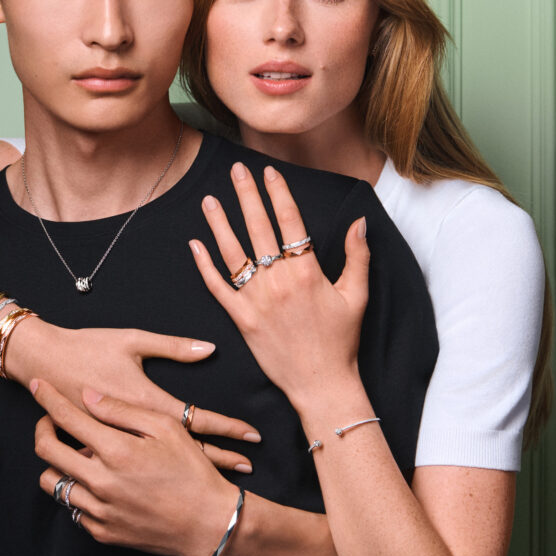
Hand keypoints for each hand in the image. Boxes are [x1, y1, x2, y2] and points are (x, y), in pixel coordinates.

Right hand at [8, 320, 259, 470]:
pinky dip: (155, 478)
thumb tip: (209, 349)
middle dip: (219, 458)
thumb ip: (173, 346)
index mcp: (145, 400)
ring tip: (225, 482)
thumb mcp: (133, 340)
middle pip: (185, 449)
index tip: (252, 436)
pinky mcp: (96, 452)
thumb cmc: (89, 346)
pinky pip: (132, 472)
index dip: (227, 428)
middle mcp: (132, 428)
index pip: (196, 419)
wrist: (40, 360)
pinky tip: (172, 485)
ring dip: (194, 470)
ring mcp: (113, 445)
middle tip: (247, 467)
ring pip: (162, 466)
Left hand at [32, 381, 243, 555]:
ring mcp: (98, 510)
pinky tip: (93, 480)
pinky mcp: (102, 532)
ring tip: (74, 452)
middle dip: (42, 428)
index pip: (66, 417)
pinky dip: (76, 490)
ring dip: (56, 462)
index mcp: (116, 451)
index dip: (47, 398)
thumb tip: (88, 396)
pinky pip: (72, 508)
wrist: (208, 524)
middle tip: (50, 420)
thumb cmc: (192, 471)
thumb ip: (123, 410)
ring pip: (52, 482)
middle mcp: (100, 482)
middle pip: (46, 450)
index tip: (37, 385)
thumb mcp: (166, 428)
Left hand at [188, 163, 369, 407]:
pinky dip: (204, 266)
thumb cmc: (341, 341)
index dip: (278, 193)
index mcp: (307, 272)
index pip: (289, 222)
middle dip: (246, 196)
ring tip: (209, 199)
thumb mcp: (357, 295)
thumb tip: (359, 222)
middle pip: (258, 229)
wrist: (321, 384)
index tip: (269, 172)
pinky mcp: (241, 319)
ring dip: (219, 224)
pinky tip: (195, 244)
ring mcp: (256, 301)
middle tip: (236, 170)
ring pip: (233, 253)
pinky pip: (218, 288)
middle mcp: (278, 282)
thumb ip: (357, 256)